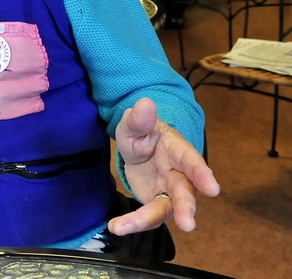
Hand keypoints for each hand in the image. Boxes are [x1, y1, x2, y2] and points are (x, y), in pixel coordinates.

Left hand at [109, 97, 219, 235]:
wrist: (139, 147)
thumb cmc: (142, 133)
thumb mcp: (134, 124)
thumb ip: (139, 119)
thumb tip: (145, 103)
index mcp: (177, 150)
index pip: (192, 161)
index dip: (202, 174)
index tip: (214, 189)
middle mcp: (178, 174)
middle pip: (185, 192)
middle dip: (186, 207)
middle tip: (188, 224)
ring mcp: (169, 192)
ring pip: (165, 209)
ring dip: (146, 220)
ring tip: (123, 228)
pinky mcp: (157, 203)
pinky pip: (148, 216)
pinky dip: (133, 223)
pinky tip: (116, 226)